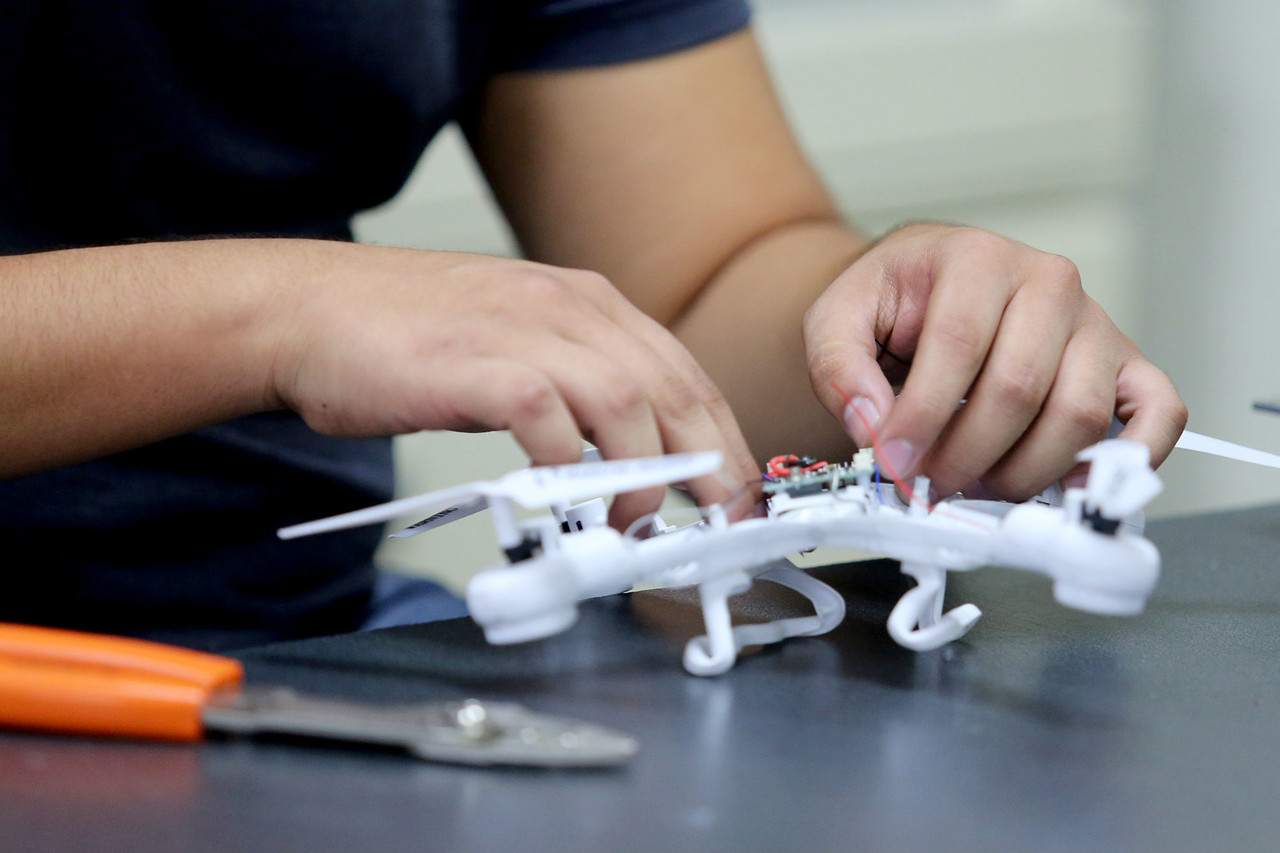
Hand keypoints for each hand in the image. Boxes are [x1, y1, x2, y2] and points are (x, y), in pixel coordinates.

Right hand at [269, 241, 757, 525]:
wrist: (308, 312)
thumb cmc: (407, 339)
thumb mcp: (516, 345)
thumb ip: (573, 388)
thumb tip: (625, 454)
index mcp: (584, 303)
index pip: (683, 372)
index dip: (723, 437)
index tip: (738, 491)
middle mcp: (565, 308)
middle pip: (672, 387)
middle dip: (711, 461)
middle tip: (721, 519)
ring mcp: (520, 330)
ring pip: (626, 400)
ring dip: (644, 472)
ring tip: (635, 524)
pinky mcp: (474, 364)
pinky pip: (546, 415)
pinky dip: (568, 461)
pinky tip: (566, 495)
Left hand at [803, 224, 1186, 499]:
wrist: (927, 289)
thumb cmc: (891, 305)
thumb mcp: (837, 320)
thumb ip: (840, 369)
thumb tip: (873, 429)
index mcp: (978, 259)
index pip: (958, 347)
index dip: (923, 418)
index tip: (894, 465)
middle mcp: (1049, 283)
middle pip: (1019, 389)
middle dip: (965, 455)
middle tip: (926, 486)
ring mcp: (1096, 324)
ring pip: (1080, 415)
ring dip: (1022, 471)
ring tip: (972, 483)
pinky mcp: (1127, 365)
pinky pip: (1159, 414)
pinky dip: (1129, 461)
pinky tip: (1066, 486)